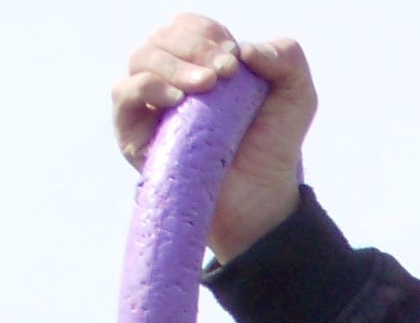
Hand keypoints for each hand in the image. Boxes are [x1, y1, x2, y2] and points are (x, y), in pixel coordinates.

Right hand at [111, 17, 317, 261]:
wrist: (258, 199)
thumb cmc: (273, 148)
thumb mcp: (296, 93)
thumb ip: (285, 54)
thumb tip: (242, 50)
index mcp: (200, 64)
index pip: (187, 26)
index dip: (207, 32)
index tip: (234, 59)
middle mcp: (171, 82)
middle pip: (162, 37)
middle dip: (193, 47)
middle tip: (224, 74)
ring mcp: (150, 109)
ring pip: (140, 59)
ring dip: (173, 65)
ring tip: (205, 87)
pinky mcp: (134, 137)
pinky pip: (123, 96)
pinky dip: (147, 88)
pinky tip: (177, 101)